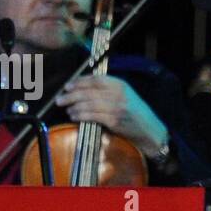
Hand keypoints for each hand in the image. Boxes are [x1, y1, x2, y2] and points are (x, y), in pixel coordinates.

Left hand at [54, 75, 168, 157]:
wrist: (150, 131)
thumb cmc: (136, 114)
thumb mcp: (125, 96)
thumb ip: (108, 90)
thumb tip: (83, 89)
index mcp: (121, 85)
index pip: (95, 79)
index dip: (79, 82)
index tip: (68, 86)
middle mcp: (119, 94)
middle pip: (89, 91)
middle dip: (71, 95)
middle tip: (60, 99)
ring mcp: (117, 107)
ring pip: (89, 103)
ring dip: (74, 106)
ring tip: (67, 109)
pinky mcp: (114, 120)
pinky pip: (93, 116)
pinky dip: (81, 115)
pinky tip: (74, 116)